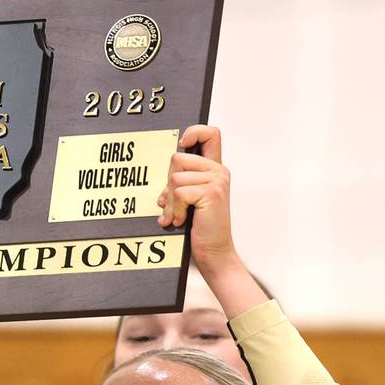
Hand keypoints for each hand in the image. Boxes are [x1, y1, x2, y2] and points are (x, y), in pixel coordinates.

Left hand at [156, 125, 237, 279]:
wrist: (215, 252)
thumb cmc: (202, 229)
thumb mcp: (191, 202)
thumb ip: (183, 184)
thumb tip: (166, 180)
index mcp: (214, 170)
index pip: (210, 134)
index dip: (194, 132)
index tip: (183, 144)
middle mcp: (218, 171)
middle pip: (178, 159)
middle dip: (168, 185)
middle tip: (170, 205)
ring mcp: (216, 181)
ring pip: (175, 178)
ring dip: (170, 202)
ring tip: (175, 216)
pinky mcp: (211, 193)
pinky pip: (179, 193)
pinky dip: (174, 210)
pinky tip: (180, 221)